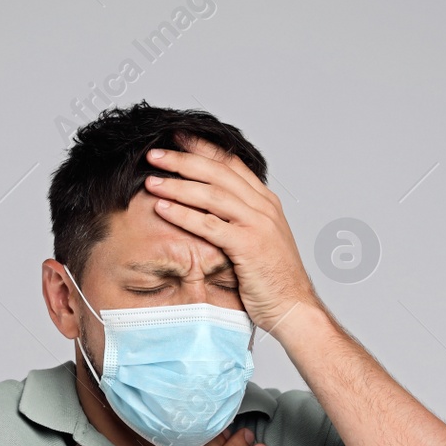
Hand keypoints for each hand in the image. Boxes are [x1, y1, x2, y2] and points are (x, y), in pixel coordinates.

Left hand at [141, 134, 321, 334]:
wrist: (294, 307)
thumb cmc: (273, 279)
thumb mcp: (258, 240)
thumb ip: (239, 219)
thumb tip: (210, 210)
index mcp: (265, 201)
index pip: (231, 164)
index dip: (203, 148)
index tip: (177, 138)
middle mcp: (263, 207)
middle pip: (218, 172)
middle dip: (183, 160)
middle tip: (155, 154)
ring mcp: (257, 224)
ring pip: (212, 194)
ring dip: (178, 185)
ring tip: (152, 181)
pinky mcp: (248, 245)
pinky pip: (210, 225)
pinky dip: (184, 215)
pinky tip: (163, 209)